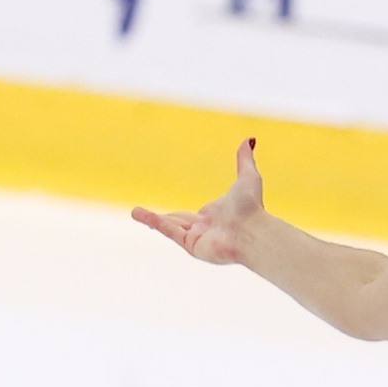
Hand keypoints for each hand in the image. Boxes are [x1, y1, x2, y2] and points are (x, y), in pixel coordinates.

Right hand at [132, 136, 264, 266]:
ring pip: (170, 226)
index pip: (190, 215)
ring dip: (152, 220)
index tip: (167, 215)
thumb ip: (244, 160)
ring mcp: (198, 240)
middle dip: (160, 219)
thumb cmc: (252, 208)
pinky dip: (156, 223)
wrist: (254, 231)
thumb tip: (249, 140)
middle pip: (176, 222)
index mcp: (213, 217)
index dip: (178, 214)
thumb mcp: (248, 177)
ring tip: (134, 213)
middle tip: (143, 215)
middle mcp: (204, 230)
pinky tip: (140, 215)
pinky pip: (171, 232)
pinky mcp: (193, 246)